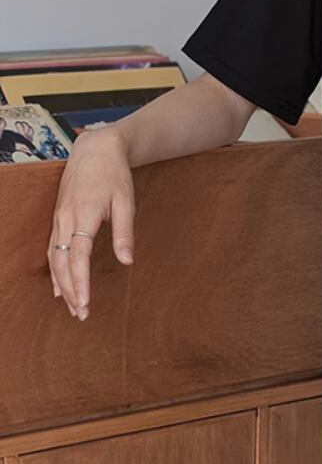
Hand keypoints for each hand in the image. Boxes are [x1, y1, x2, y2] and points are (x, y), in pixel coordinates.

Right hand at [47, 128, 135, 320]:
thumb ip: (125, 232)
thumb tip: (127, 261)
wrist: (96, 149)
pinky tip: (59, 286)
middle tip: (81, 314)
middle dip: (71, 290)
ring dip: (62, 284)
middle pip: (63, 263)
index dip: (81, 282)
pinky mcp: (58, 216)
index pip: (79, 257)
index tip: (85, 303)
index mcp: (83, 215)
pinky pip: (53, 248)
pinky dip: (55, 269)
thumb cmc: (115, 174)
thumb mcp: (126, 201)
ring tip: (72, 307)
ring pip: (55, 258)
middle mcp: (65, 219)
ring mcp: (59, 218)